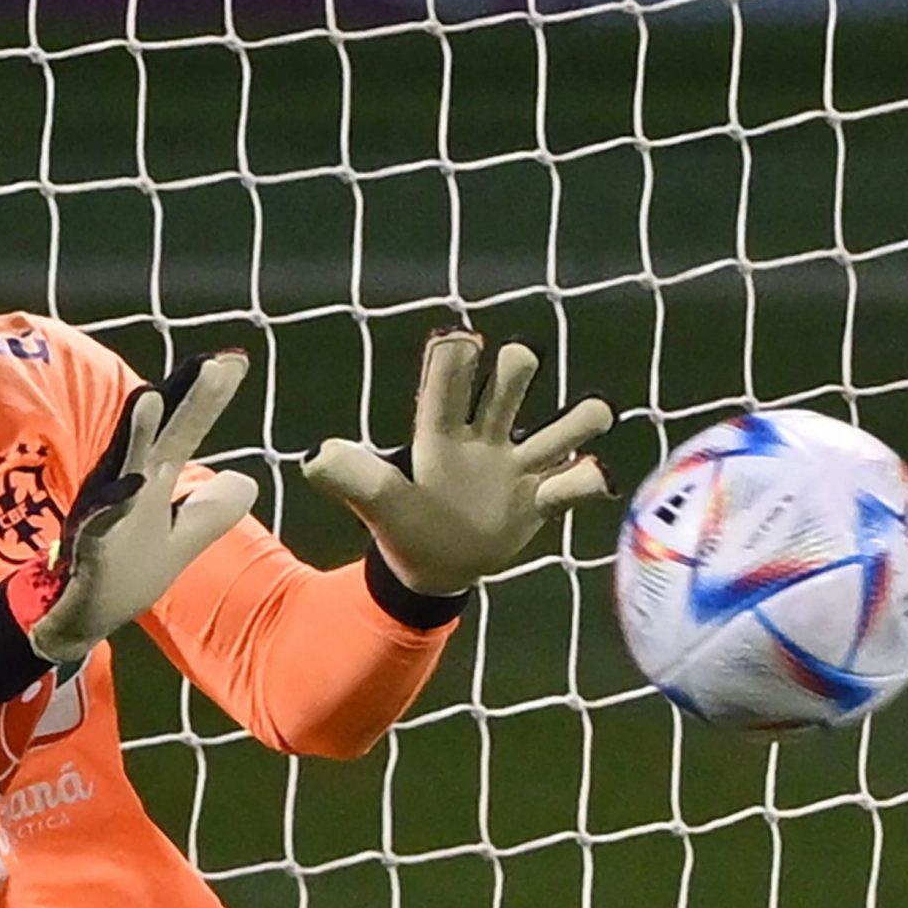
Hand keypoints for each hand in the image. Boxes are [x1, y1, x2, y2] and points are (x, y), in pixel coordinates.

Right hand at [18, 351, 258, 664]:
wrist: (87, 613)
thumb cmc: (131, 568)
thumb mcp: (184, 537)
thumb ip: (214, 507)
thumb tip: (247, 479)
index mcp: (153, 476)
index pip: (185, 427)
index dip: (208, 396)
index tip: (236, 359)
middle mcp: (130, 481)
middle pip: (162, 432)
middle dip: (185, 396)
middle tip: (211, 363)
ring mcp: (109, 508)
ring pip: (125, 463)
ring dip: (137, 430)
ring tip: (151, 393)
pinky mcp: (93, 540)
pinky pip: (104, 517)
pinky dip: (117, 499)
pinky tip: (135, 484)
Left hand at [303, 331, 611, 597]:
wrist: (436, 566)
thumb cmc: (403, 525)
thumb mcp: (377, 503)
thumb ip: (352, 479)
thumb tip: (315, 457)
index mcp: (440, 435)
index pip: (446, 390)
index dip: (453, 362)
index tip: (461, 341)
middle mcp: (483, 438)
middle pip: (507, 387)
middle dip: (515, 369)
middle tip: (517, 361)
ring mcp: (517, 466)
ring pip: (558, 429)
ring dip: (577, 420)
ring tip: (591, 415)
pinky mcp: (540, 498)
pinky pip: (573, 483)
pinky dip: (587, 478)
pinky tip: (592, 477)